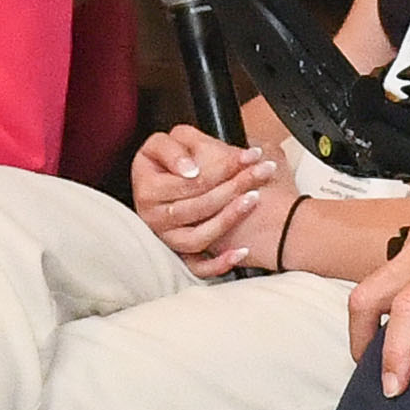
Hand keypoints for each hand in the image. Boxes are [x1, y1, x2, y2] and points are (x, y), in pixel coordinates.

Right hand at [131, 124, 273, 276]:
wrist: (182, 178)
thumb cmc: (179, 160)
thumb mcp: (174, 142)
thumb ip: (180, 144)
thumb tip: (192, 171)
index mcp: (148, 186)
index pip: (188, 181)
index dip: (219, 169)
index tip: (246, 158)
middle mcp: (153, 214)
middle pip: (197, 205)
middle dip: (233, 185)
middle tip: (261, 170)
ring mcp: (167, 236)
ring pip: (199, 236)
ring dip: (229, 218)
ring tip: (254, 198)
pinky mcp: (181, 254)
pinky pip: (198, 267)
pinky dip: (219, 263)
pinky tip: (241, 252)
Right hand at [345, 95, 409, 394]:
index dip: (396, 349)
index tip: (393, 384)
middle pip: (367, 296)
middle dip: (362, 341)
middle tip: (380, 381)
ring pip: (373, 282)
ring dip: (370, 320)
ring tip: (390, 359)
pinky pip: (390, 270)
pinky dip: (386, 300)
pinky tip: (409, 321)